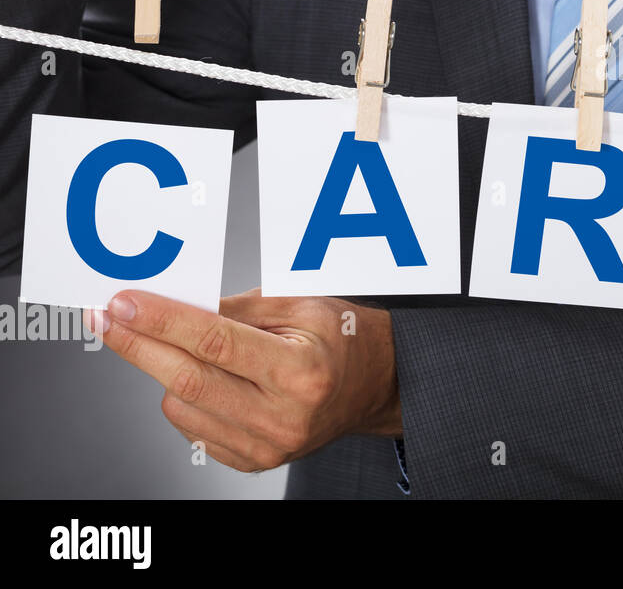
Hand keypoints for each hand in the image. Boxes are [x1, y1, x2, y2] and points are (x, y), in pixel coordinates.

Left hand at [87, 288, 401, 472]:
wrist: (374, 385)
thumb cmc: (341, 338)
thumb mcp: (301, 306)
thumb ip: (237, 309)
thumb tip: (174, 306)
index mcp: (302, 370)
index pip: (214, 342)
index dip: (162, 321)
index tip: (124, 303)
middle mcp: (284, 415)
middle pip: (187, 379)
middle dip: (138, 345)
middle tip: (108, 318)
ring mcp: (267, 445)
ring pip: (181, 406)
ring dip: (167, 371)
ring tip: (190, 347)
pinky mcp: (253, 461)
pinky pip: (193, 428)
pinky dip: (186, 398)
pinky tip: (211, 377)